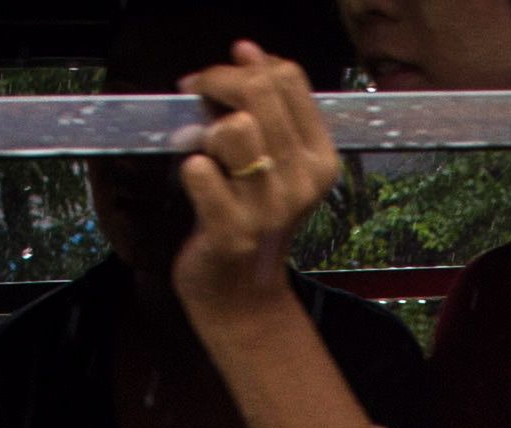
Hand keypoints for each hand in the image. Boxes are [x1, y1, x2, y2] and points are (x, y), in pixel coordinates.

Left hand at [172, 44, 339, 315]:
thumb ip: (269, 108)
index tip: (220, 79)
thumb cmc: (251, 220)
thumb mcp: (277, 163)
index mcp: (320, 159)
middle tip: (197, 94)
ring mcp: (268, 208)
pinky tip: (196, 181)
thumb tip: (248, 50)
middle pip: (258, 93)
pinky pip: (200, 173)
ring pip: (233, 128)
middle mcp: (301, 182)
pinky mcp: (231, 232)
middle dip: (218, 81)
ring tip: (205, 151)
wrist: (240, 294)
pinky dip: (190, 170)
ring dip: (208, 131)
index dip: (246, 64)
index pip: (288, 78)